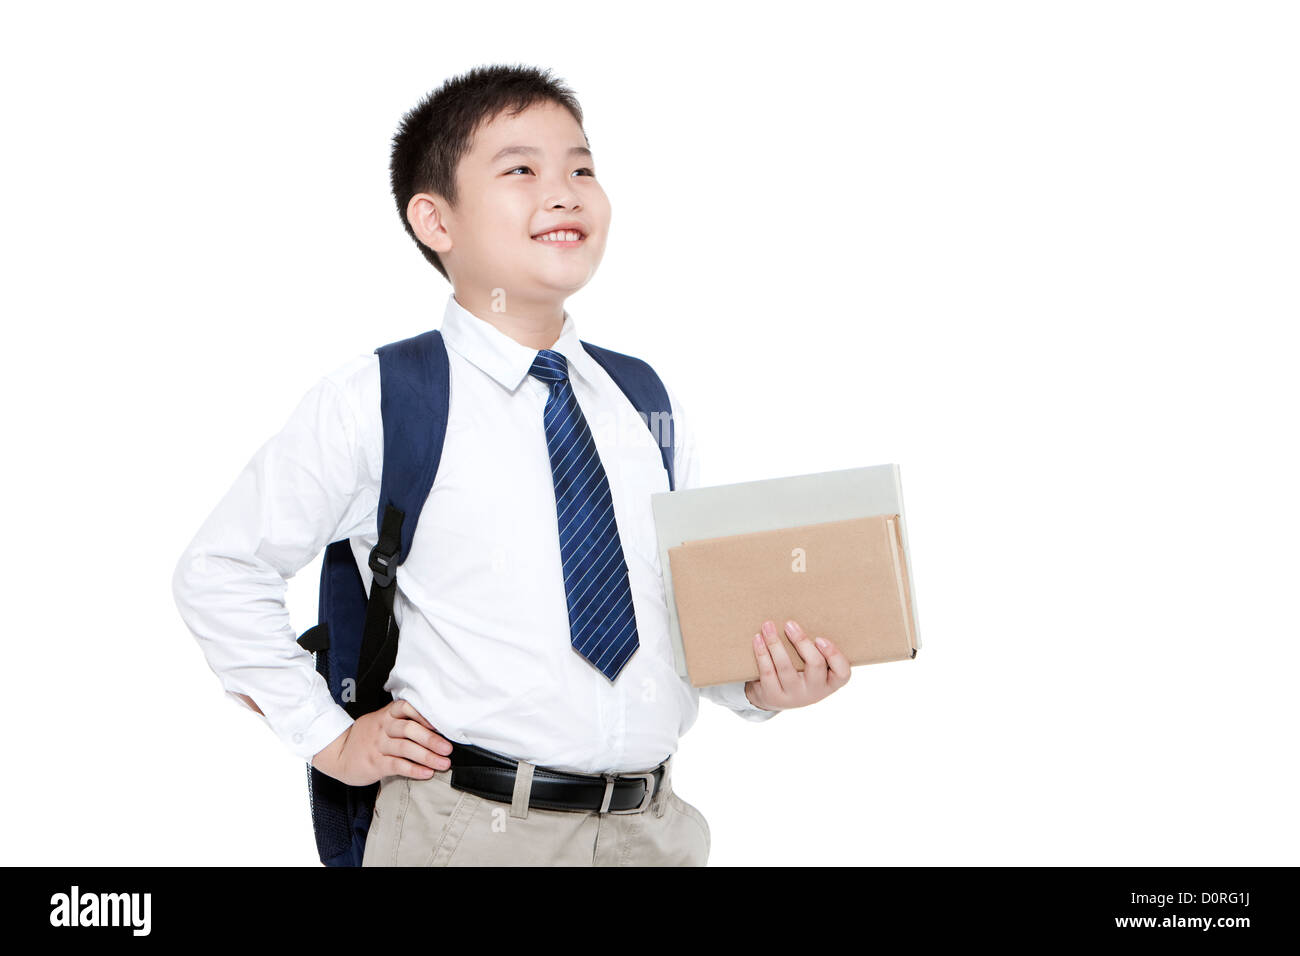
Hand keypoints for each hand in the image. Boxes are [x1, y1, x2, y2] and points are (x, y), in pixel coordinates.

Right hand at [311, 699, 452, 785]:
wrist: (337, 754)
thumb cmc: (366, 738)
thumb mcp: (380, 722)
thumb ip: (402, 721)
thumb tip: (436, 727)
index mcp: (386, 715)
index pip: (405, 707)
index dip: (423, 713)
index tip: (440, 722)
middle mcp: (382, 728)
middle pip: (409, 729)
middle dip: (431, 739)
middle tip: (448, 748)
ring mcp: (378, 746)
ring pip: (405, 749)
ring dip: (428, 756)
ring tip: (444, 763)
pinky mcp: (375, 763)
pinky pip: (397, 765)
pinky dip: (414, 770)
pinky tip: (427, 773)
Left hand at [744, 620, 850, 711]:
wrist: (774, 697)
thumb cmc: (800, 672)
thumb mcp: (813, 666)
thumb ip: (816, 647)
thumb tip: (807, 607)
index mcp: (830, 682)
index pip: (843, 672)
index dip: (834, 654)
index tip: (820, 638)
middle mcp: (815, 691)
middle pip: (815, 664)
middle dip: (802, 641)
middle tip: (789, 624)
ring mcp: (794, 696)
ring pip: (786, 667)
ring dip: (775, 643)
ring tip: (768, 626)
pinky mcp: (773, 696)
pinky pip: (767, 672)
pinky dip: (762, 653)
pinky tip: (758, 639)